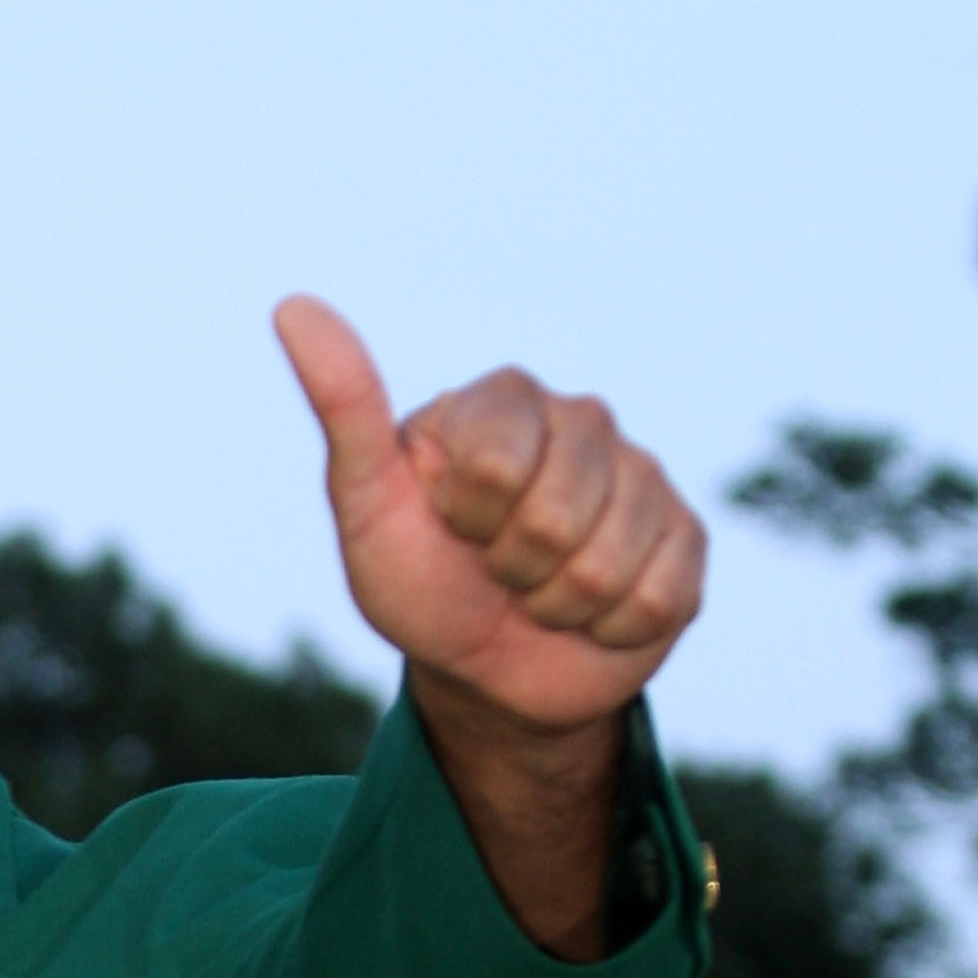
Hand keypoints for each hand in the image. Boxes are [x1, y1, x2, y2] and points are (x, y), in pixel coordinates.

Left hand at [274, 297, 704, 729]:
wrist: (484, 672)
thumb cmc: (420, 582)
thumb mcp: (366, 504)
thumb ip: (344, 408)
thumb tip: (292, 306)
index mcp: (506, 400)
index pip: (498, 465)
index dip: (468, 520)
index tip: (451, 526)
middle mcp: (583, 421)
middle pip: (556, 520)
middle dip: (512, 570)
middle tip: (495, 570)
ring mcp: (641, 476)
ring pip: (606, 566)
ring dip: (557, 605)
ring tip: (538, 592)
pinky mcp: (685, 540)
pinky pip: (656, 597)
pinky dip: (610, 630)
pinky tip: (591, 613)